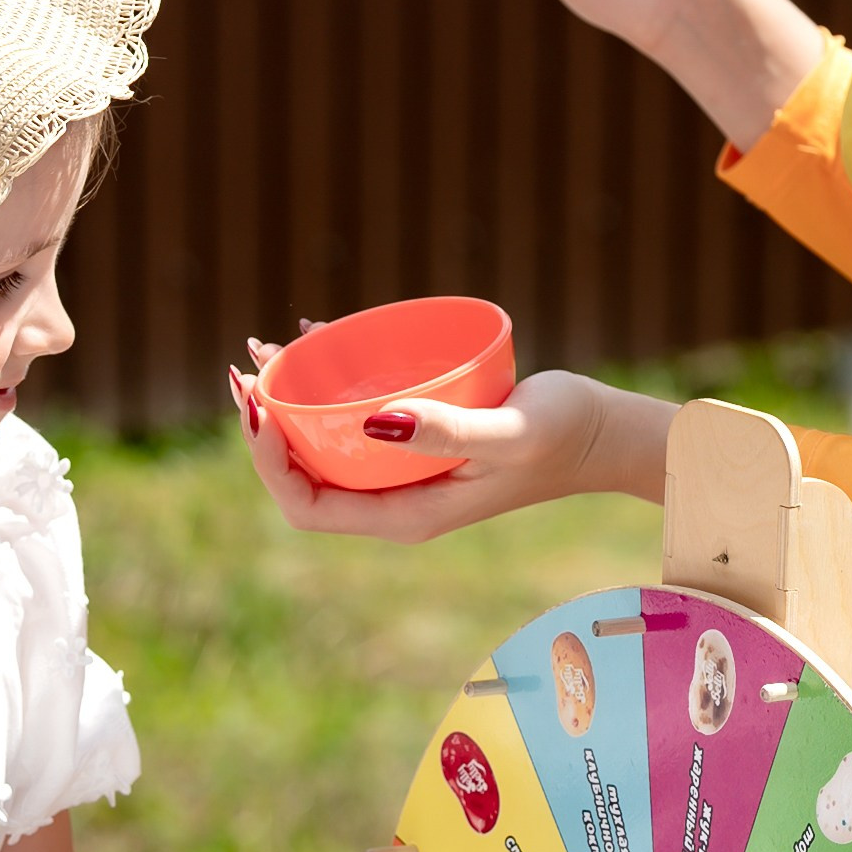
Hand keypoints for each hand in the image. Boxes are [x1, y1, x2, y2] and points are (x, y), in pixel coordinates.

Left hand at [227, 361, 670, 539]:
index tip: (259, 407)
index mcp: (405, 516)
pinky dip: (330, 384)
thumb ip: (447, 431)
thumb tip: (371, 421)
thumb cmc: (563, 435)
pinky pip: (357, 419)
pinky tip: (318, 335)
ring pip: (325, 445)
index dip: (268, 462)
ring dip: (288, 403)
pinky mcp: (420, 440)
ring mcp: (406, 472)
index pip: (307, 505)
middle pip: (304, 476)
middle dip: (264, 429)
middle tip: (245, 372)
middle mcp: (396, 501)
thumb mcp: (506, 431)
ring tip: (264, 352)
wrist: (606, 433)